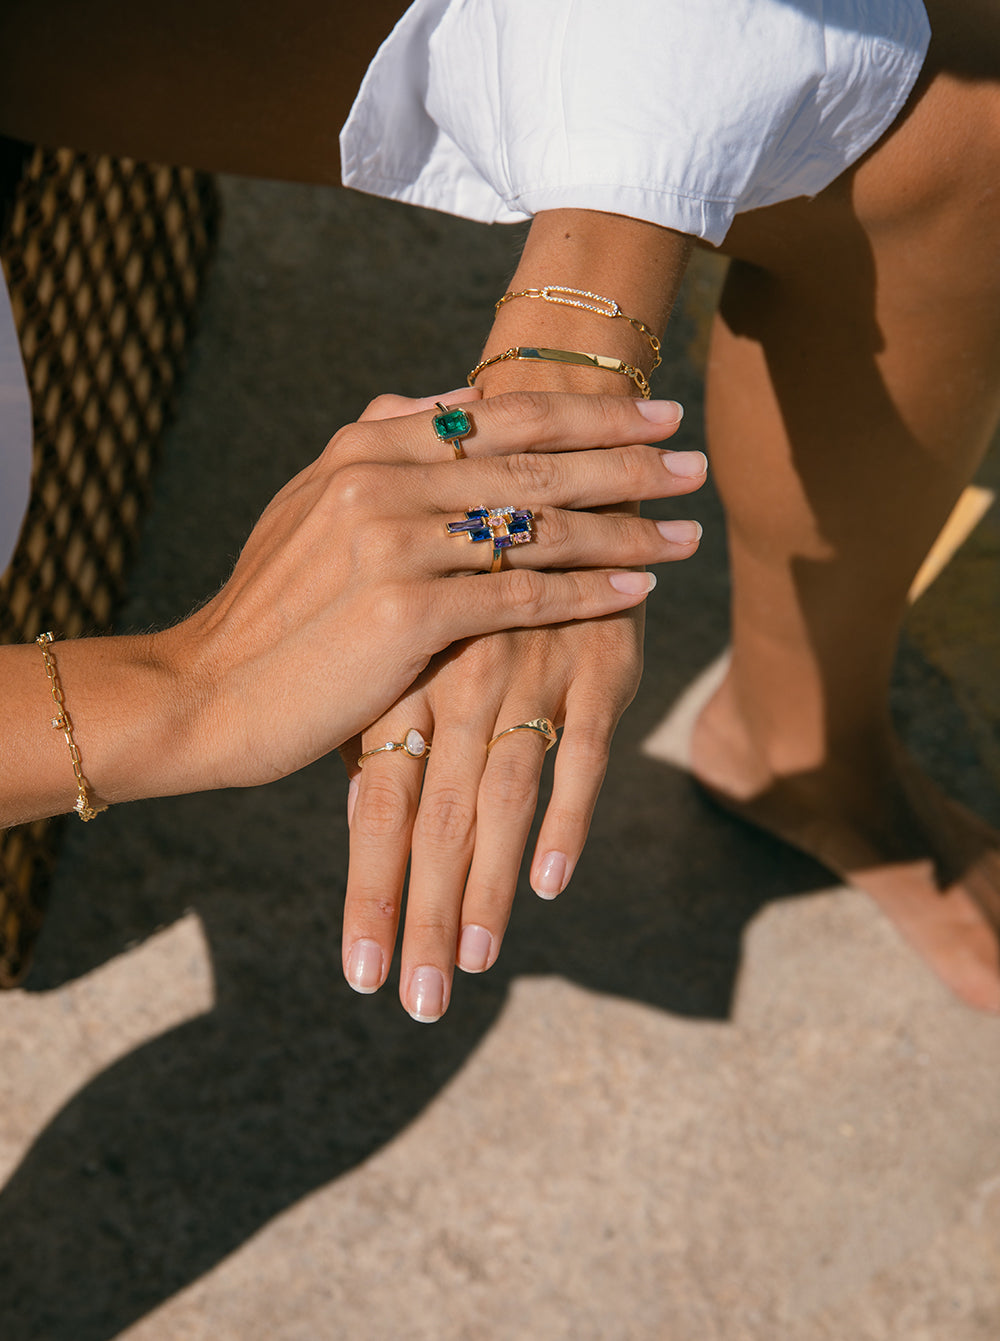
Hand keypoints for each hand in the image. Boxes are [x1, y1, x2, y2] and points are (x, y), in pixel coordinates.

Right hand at [159, 390, 692, 797]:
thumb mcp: (311, 503)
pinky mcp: (405, 613)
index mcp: (363, 443)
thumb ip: (381, 442)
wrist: (206, 690)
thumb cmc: (270, 606)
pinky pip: (522, 597)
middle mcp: (382, 478)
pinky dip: (587, 592)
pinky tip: (640, 588)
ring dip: (624, 527)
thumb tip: (454, 392)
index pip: (499, 412)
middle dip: (626, 458)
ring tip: (687, 528)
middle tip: (692, 458)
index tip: (650, 412)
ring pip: (539, 526)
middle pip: (535, 459)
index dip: (586, 410)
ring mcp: (394, 543)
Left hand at [340, 396, 706, 1018]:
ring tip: (471, 970)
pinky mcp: (594, 665)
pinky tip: (551, 884)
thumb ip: (388, 709)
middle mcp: (453, 682)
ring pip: (499, 802)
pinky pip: (580, 753)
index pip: (377, 809)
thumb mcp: (408, 620)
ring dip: (487, 891)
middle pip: (431, 825)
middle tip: (417, 1005)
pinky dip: (565, 819)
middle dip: (421, 919)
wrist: (533, 438)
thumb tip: (368, 806)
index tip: (362, 977)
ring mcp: (524, 674)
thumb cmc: (456, 548)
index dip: (372, 896)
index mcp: (401, 676)